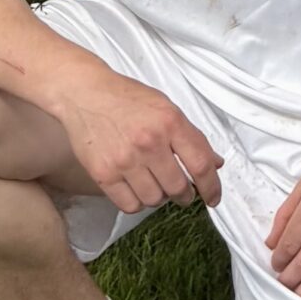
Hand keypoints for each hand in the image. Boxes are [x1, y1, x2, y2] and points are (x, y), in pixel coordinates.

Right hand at [50, 65, 223, 215]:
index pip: (200, 164)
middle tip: (181, 191)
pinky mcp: (103, 174)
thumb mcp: (167, 108)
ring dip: (159, 197)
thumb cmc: (128, 99)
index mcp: (170, 122)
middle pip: (178, 187)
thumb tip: (215, 164)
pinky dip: (138, 202)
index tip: (213, 198)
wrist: (85, 94)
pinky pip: (129, 205)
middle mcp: (149, 143)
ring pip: (154, 199)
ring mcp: (125, 160)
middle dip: (184, 194)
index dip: (211, 187)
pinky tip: (137, 189)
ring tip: (155, 183)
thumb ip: (192, 137)